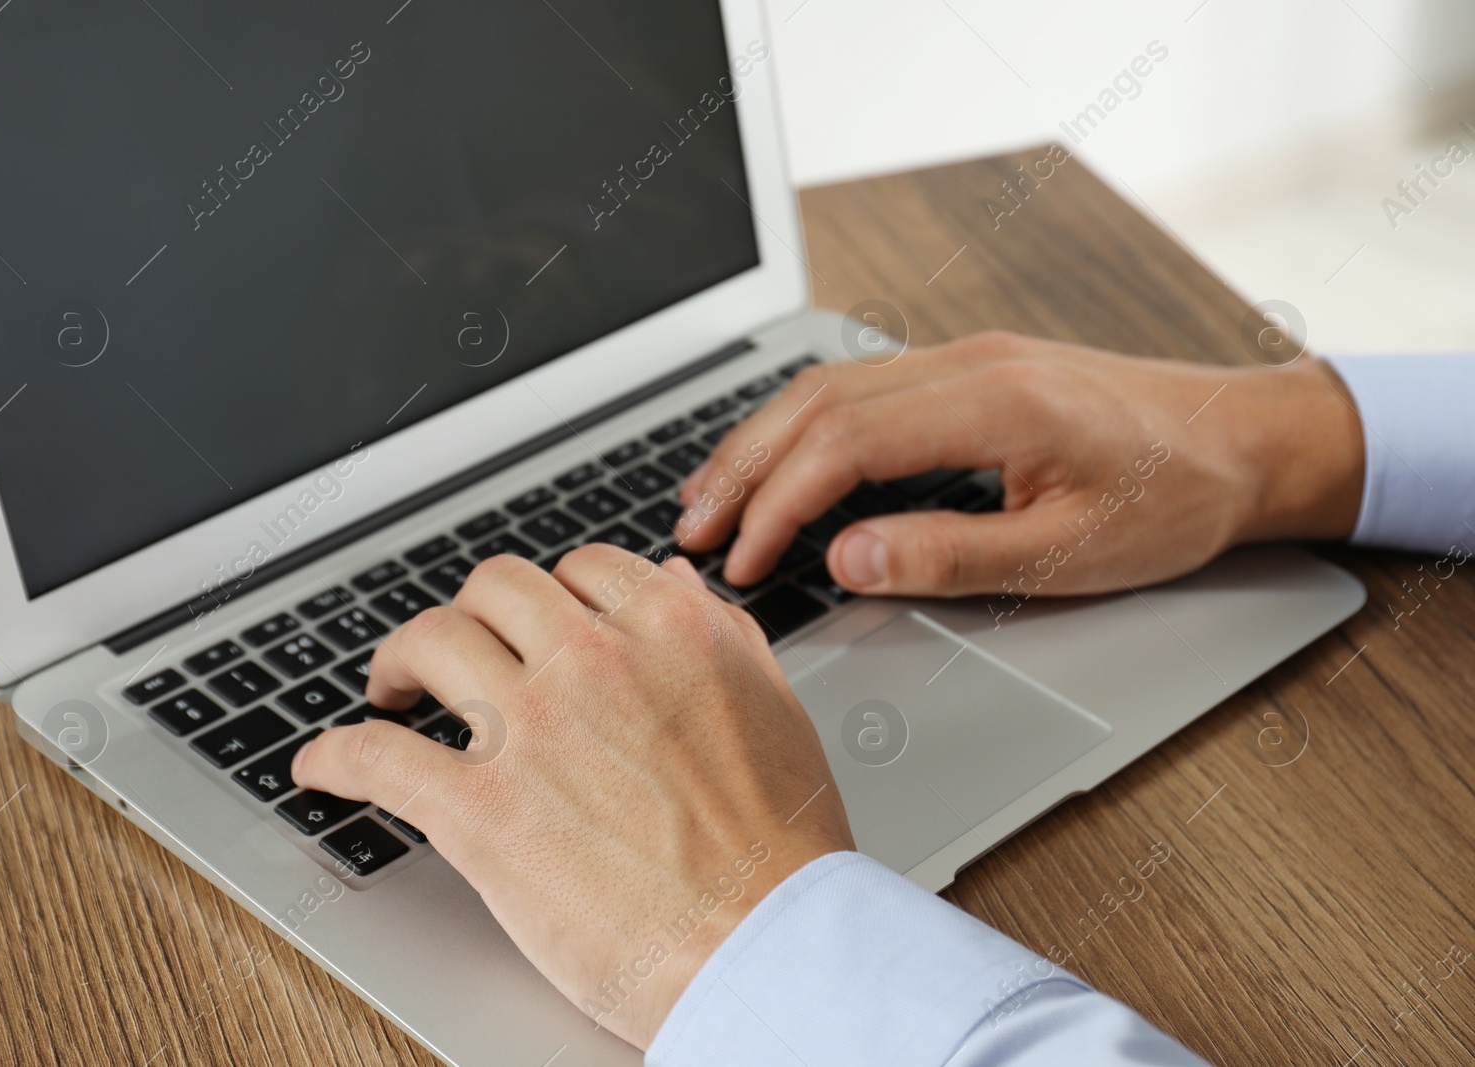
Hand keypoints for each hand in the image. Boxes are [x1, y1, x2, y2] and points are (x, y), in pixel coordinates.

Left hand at [291, 547, 853, 1048]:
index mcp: (671, 632)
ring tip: (390, 685)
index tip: (532, 621)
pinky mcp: (479, 810)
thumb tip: (672, 581)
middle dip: (472, 613)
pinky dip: (337, 756)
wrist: (765, 946)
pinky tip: (323, 765)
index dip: (549, 594)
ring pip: (430, 642)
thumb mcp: (775, 711)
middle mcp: (594, 661)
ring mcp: (530, 730)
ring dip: (398, 658)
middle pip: (496, 591)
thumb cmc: (781, 850)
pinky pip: (379, 756)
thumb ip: (720, 636)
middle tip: (459, 648)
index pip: (581, 569)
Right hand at [680, 331, 1364, 598]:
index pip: (843, 443)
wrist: (1243, 438)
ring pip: (830, 384)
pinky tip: (782, 459)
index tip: (741, 561)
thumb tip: (845, 558)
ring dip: (761, 440)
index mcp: (994, 402)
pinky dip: (804, 425)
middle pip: (816, 401)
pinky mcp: (971, 367)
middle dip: (741, 467)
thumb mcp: (1069, 552)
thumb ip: (949, 555)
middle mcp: (969, 363)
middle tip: (691, 530)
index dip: (775, 505)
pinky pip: (861, 385)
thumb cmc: (1172, 498)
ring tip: (711, 496)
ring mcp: (967, 356)